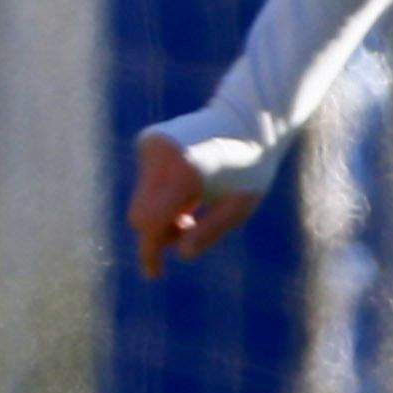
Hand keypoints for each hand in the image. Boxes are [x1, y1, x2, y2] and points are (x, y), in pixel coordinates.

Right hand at [128, 132, 262, 277]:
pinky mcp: (148, 140)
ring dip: (162, 210)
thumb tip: (181, 254)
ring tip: (194, 203)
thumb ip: (209, 233)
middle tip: (189, 229)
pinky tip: (188, 182)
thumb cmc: (250, 167)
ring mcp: (151, 145)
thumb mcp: (238, 207)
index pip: (151, 224)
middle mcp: (161, 156)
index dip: (150, 253)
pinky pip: (145, 180)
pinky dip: (161, 191)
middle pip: (141, 214)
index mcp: (185, 174)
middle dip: (159, 231)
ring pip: (142, 198)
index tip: (154, 273)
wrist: (248, 118)